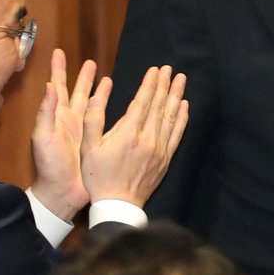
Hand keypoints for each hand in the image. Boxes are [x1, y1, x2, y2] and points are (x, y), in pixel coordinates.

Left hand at [29, 49, 100, 220]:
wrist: (62, 192)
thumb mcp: (43, 138)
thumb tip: (50, 86)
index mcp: (57, 117)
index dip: (58, 70)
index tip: (59, 52)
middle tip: (90, 62)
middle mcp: (70, 121)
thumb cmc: (50, 167)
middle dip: (82, 77)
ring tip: (106, 77)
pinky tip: (114, 103)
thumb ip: (46, 113)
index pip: (57, 87)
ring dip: (97, 90)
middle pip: (77, 92)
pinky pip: (102, 119)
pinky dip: (107, 108)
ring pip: (92, 104)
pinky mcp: (93, 141)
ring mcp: (82, 131)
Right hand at [79, 65, 188, 206]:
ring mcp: (159, 149)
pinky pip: (177, 133)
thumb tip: (95, 97)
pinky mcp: (166, 158)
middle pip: (159, 106)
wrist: (118, 205)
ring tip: (181, 80)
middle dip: (164, 85)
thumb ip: (93, 122)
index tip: (155, 70)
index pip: (142, 102)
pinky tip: (184, 105)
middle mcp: (147, 139)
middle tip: (170, 69)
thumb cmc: (99, 178)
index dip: (150, 84)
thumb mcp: (88, 150)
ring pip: (171, 117)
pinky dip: (182, 118)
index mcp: (128, 134)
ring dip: (176, 96)